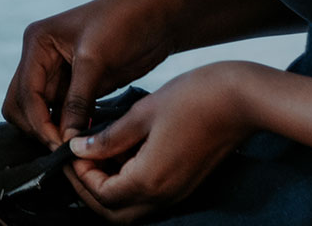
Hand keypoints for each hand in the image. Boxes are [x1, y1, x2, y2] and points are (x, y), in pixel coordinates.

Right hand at [4, 0, 184, 148]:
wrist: (159, 17)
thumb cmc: (126, 24)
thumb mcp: (97, 60)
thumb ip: (78, 100)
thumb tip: (66, 139)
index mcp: (37, 42)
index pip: (26, 92)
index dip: (39, 122)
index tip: (60, 146)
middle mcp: (41, 58)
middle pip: (21, 104)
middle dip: (38, 128)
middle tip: (65, 150)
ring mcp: (58, 73)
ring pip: (39, 112)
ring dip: (52, 131)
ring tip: (77, 149)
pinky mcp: (77, 86)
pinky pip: (62, 114)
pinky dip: (68, 128)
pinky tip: (85, 140)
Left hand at [64, 62, 260, 220]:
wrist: (241, 99)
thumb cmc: (193, 99)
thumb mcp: (141, 114)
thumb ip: (108, 138)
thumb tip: (78, 149)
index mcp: (150, 180)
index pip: (101, 195)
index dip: (79, 175)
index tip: (69, 151)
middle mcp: (164, 195)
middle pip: (114, 212)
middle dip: (89, 190)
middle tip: (76, 161)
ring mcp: (177, 192)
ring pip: (131, 207)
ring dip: (108, 187)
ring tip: (94, 153)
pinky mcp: (185, 183)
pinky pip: (148, 195)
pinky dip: (127, 182)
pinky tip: (120, 152)